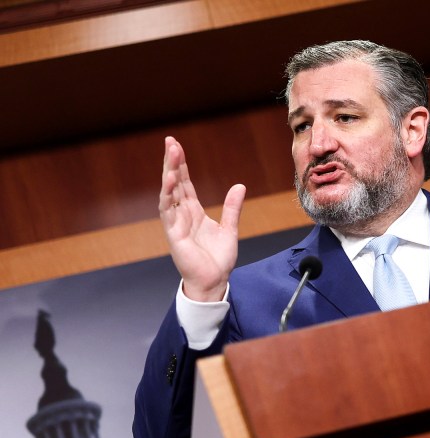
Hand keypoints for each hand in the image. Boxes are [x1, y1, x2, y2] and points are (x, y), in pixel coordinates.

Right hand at [158, 136, 245, 301]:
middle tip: (170, 141)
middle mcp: (182, 215)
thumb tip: (239, 186)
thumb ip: (232, 208)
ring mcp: (176, 223)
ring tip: (170, 153)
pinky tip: (170, 180)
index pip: (185, 184)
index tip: (177, 146)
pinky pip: (168, 211)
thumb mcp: (230, 229)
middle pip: (175, 183)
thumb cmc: (218, 259)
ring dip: (168, 173)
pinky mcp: (174, 234)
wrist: (214, 281)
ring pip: (169, 193)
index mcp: (193, 212)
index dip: (181, 165)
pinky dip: (168, 195)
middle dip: (172, 162)